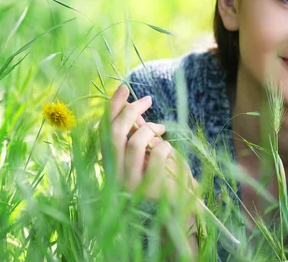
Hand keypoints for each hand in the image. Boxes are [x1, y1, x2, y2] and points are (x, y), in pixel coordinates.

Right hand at [107, 85, 197, 199]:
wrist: (183, 200)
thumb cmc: (165, 171)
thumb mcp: (149, 146)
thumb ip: (138, 130)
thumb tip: (129, 107)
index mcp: (111, 162)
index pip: (104, 130)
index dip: (112, 108)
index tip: (124, 88)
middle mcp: (115, 173)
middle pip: (115, 134)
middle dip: (131, 111)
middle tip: (147, 99)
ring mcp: (130, 183)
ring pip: (135, 143)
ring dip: (151, 130)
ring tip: (162, 129)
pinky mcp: (148, 187)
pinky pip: (156, 154)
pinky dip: (164, 145)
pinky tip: (169, 149)